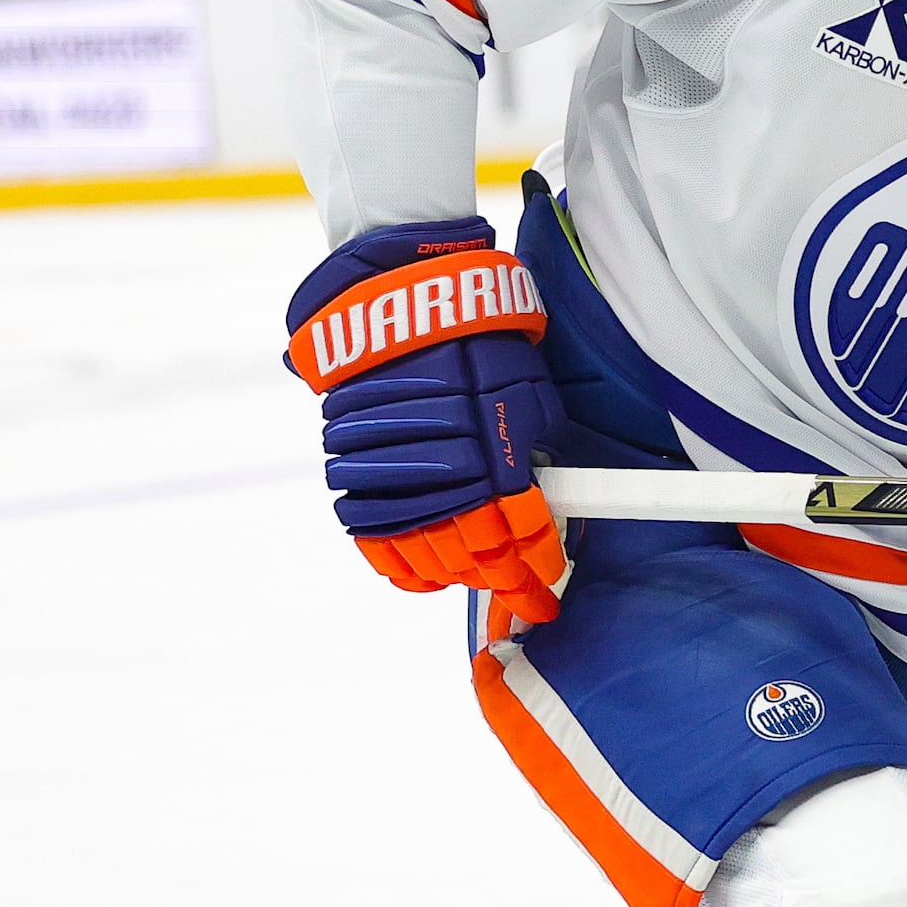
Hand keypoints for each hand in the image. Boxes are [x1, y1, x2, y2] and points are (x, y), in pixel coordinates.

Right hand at [286, 218, 569, 628]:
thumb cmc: (473, 337)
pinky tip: (428, 579)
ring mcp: (397, 480)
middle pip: (481, 555)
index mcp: (496, 455)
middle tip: (529, 603)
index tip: (550, 583)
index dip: (540, 566)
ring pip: (432, 555)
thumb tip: (546, 487)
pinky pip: (379, 542)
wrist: (397, 303)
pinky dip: (405, 568)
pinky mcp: (357, 476)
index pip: (524, 533)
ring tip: (485, 587)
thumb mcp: (526, 385)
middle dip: (510, 584)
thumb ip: (533, 443)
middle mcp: (446, 475)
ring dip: (463, 578)